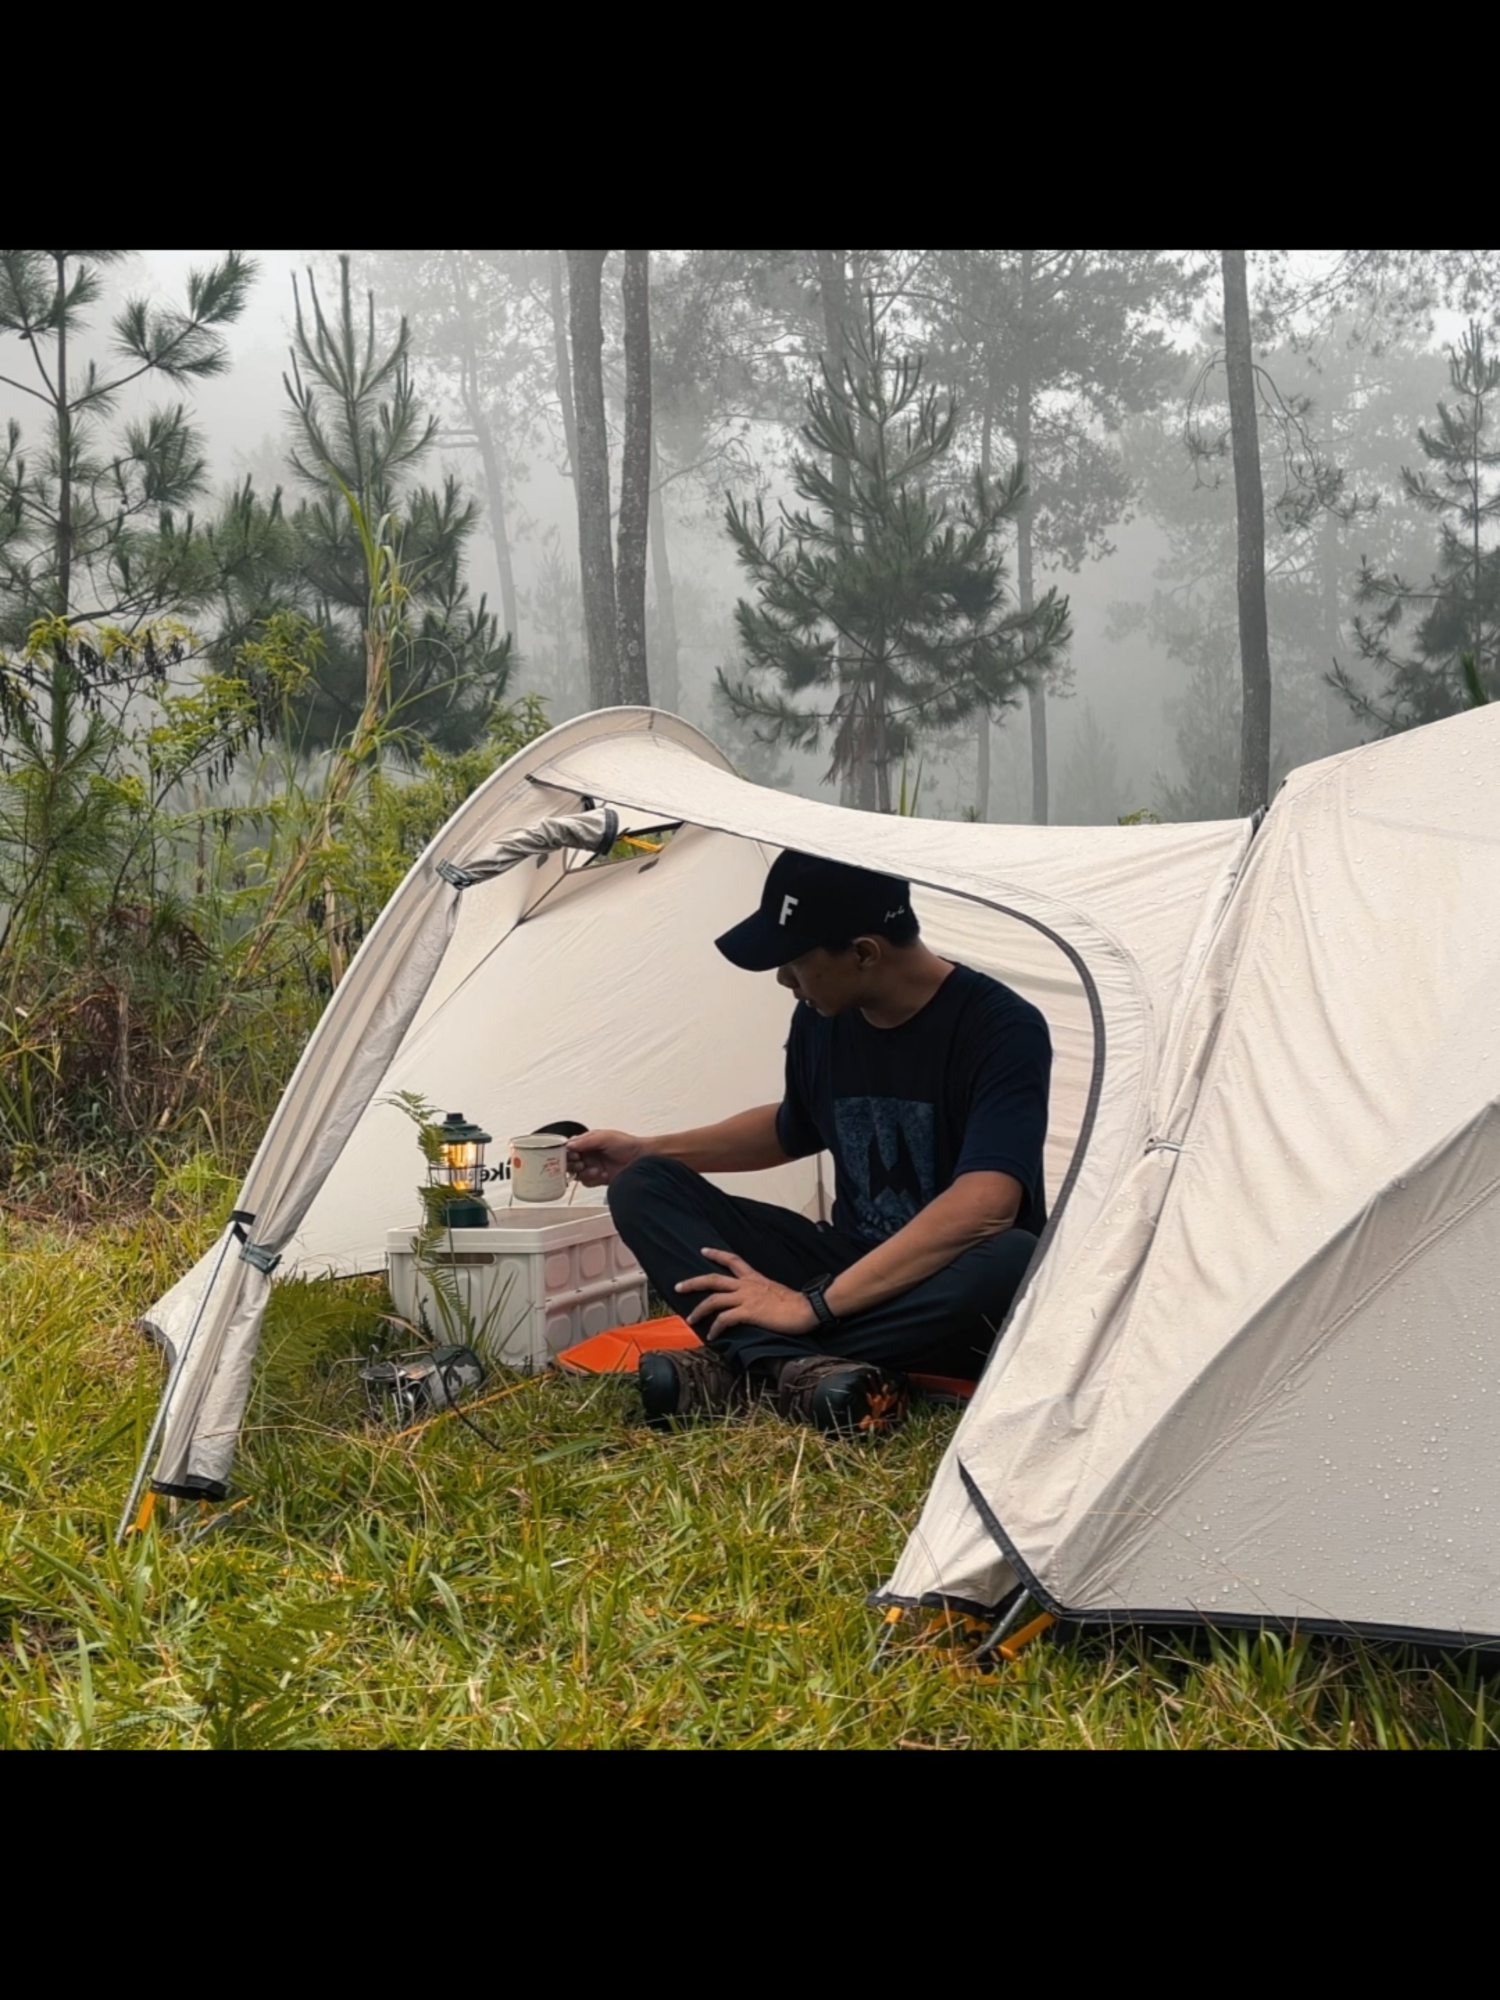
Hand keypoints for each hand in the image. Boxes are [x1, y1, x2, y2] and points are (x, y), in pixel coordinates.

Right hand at [567, 1129, 646, 1187]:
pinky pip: (587, 1182)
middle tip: (582, 1163)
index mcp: (587, 1142)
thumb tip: (569, 1145)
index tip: (573, 1155)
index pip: (569, 1148)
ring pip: (577, 1174)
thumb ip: (586, 1141)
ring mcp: (592, 1167)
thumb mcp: (605, 1137)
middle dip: (574, 1165)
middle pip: (570, 1162)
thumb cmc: (626, 1144)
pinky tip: (603, 1174)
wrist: (641, 1159)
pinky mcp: (598, 1178)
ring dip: (584, 1173)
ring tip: (595, 1170)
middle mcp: (588, 1155)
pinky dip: (593, 1180)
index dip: (567, 1152)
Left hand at [675, 1248, 818, 1339]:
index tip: (703, 1250)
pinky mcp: (749, 1312)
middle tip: (678, 1286)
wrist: (807, 1309)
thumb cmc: (796, 1305)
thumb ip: (761, 1294)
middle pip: (713, 1279)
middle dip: (693, 1282)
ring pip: (714, 1300)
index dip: (717, 1254)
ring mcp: (747, 1298)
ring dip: (699, 1310)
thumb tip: (755, 1303)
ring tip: (690, 1319)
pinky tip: (712, 1335)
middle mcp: (747, 1285)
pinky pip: (724, 1319)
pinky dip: (715, 1327)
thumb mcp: (775, 1293)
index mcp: (754, 1278)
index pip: (733, 1260)